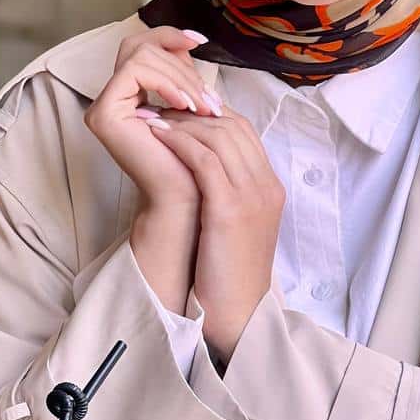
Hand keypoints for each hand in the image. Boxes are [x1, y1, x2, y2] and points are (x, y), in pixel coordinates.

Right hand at [84, 26, 219, 213]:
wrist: (185, 197)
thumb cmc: (191, 158)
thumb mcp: (189, 106)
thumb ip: (182, 75)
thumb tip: (189, 41)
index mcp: (129, 95)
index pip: (141, 46)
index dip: (169, 36)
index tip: (200, 41)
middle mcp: (111, 98)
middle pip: (137, 45)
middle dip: (179, 62)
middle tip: (206, 95)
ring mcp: (103, 106)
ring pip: (139, 56)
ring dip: (179, 76)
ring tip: (202, 106)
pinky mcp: (104, 113)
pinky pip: (134, 71)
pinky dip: (165, 82)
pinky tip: (186, 105)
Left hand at [146, 104, 285, 362]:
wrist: (238, 315)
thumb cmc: (225, 275)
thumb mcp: (231, 225)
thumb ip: (222, 192)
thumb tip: (192, 166)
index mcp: (269, 188)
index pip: (243, 130)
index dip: (208, 114)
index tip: (175, 110)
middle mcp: (266, 186)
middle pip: (232, 125)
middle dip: (193, 109)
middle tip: (158, 104)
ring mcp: (252, 196)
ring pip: (219, 135)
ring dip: (181, 120)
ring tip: (150, 114)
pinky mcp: (231, 210)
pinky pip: (204, 159)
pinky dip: (178, 141)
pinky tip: (154, 135)